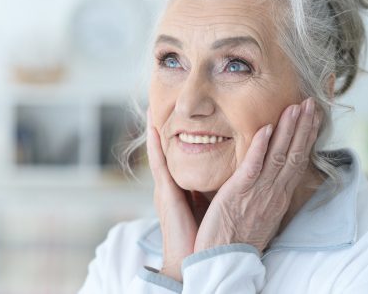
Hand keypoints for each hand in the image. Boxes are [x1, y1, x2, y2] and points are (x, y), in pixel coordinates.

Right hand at [146, 108, 197, 281]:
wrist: (191, 262)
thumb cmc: (203, 237)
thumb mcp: (206, 208)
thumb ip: (206, 192)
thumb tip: (216, 180)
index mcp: (180, 190)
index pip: (179, 157)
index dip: (175, 137)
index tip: (174, 118)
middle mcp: (170, 186)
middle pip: (166, 151)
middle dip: (160, 129)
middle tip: (157, 104)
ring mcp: (165, 189)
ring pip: (160, 152)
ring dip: (155, 130)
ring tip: (151, 108)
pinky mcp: (165, 194)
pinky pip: (159, 164)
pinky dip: (155, 145)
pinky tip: (153, 127)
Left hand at [194, 98, 320, 252]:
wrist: (223, 259)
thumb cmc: (236, 236)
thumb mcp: (258, 213)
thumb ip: (262, 193)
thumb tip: (263, 177)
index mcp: (278, 197)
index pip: (296, 163)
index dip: (304, 139)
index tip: (310, 119)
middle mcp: (274, 193)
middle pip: (294, 156)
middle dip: (303, 128)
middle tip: (310, 104)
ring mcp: (259, 193)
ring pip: (279, 157)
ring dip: (288, 130)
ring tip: (295, 107)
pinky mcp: (239, 193)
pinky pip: (253, 167)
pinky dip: (261, 147)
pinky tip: (266, 129)